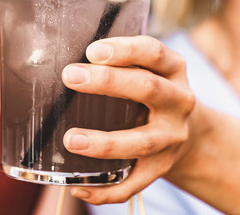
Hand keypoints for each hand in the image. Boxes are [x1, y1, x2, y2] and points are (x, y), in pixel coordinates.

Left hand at [60, 35, 194, 204]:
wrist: (188, 131)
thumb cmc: (147, 90)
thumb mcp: (144, 68)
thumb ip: (114, 61)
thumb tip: (51, 55)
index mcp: (173, 69)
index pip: (153, 52)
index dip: (124, 49)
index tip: (92, 50)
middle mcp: (178, 102)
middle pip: (147, 89)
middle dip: (107, 82)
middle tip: (69, 76)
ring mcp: (172, 138)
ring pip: (141, 142)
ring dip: (104, 143)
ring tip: (70, 139)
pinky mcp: (162, 168)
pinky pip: (134, 184)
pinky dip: (106, 190)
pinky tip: (78, 186)